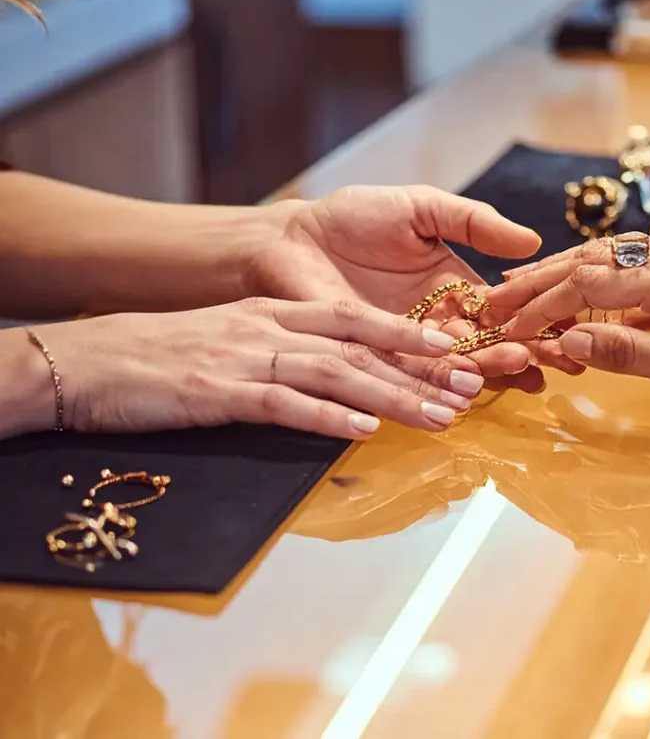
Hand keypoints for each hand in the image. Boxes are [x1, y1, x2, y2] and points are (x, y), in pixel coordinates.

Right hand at [27, 299, 489, 438]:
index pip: (354, 319)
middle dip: (418, 370)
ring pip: (334, 375)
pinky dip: (328, 419)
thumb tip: (331, 380)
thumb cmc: (159, 356)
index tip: (452, 350)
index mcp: (272, 312)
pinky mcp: (217, 392)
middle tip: (468, 388)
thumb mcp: (229, 339)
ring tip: (437, 416)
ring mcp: (244, 358)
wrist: (86, 360)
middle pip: (358, 347)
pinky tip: (364, 432)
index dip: (407, 333)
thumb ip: (280, 353)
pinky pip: (283, 404)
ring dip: (391, 397)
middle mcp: (268, 328)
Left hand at [250, 186, 584, 391]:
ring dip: (487, 372)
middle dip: (518, 353)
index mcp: (454, 286)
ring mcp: (406, 346)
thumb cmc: (354, 218)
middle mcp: (436, 323)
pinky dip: (439, 387)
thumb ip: (472, 222)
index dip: (532, 320)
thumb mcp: (422, 208)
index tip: (564, 328)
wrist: (291, 241)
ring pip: (454, 366)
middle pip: (485, 345)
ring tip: (516, 372)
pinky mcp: (374, 361)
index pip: (502, 309)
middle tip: (547, 361)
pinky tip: (465, 392)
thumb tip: (532, 238)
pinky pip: (411, 378)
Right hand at [488, 240, 649, 407]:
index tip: (508, 327)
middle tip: (497, 295)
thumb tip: (571, 339)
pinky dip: (598, 277)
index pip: (588, 288)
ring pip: (611, 256)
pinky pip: (635, 265)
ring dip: (565, 271)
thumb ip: (632, 353)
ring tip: (528, 286)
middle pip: (592, 260)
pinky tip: (587, 297)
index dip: (542, 307)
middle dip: (540, 278)